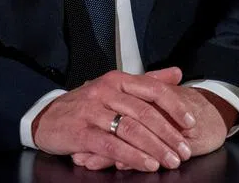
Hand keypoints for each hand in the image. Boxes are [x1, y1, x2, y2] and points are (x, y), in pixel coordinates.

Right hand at [71, 84, 234, 170]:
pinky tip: (147, 164)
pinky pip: (111, 146)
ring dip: (155, 147)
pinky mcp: (81, 132)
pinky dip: (132, 156)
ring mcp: (92, 111)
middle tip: (185, 150)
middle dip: (168, 134)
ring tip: (170, 161)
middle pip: (144, 113)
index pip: (152, 89)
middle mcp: (106, 91)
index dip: (174, 106)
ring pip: (130, 130)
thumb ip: (147, 82)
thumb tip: (177, 73)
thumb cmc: (87, 105)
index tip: (191, 123)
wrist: (47, 117)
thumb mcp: (115, 88)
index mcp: (117, 79)